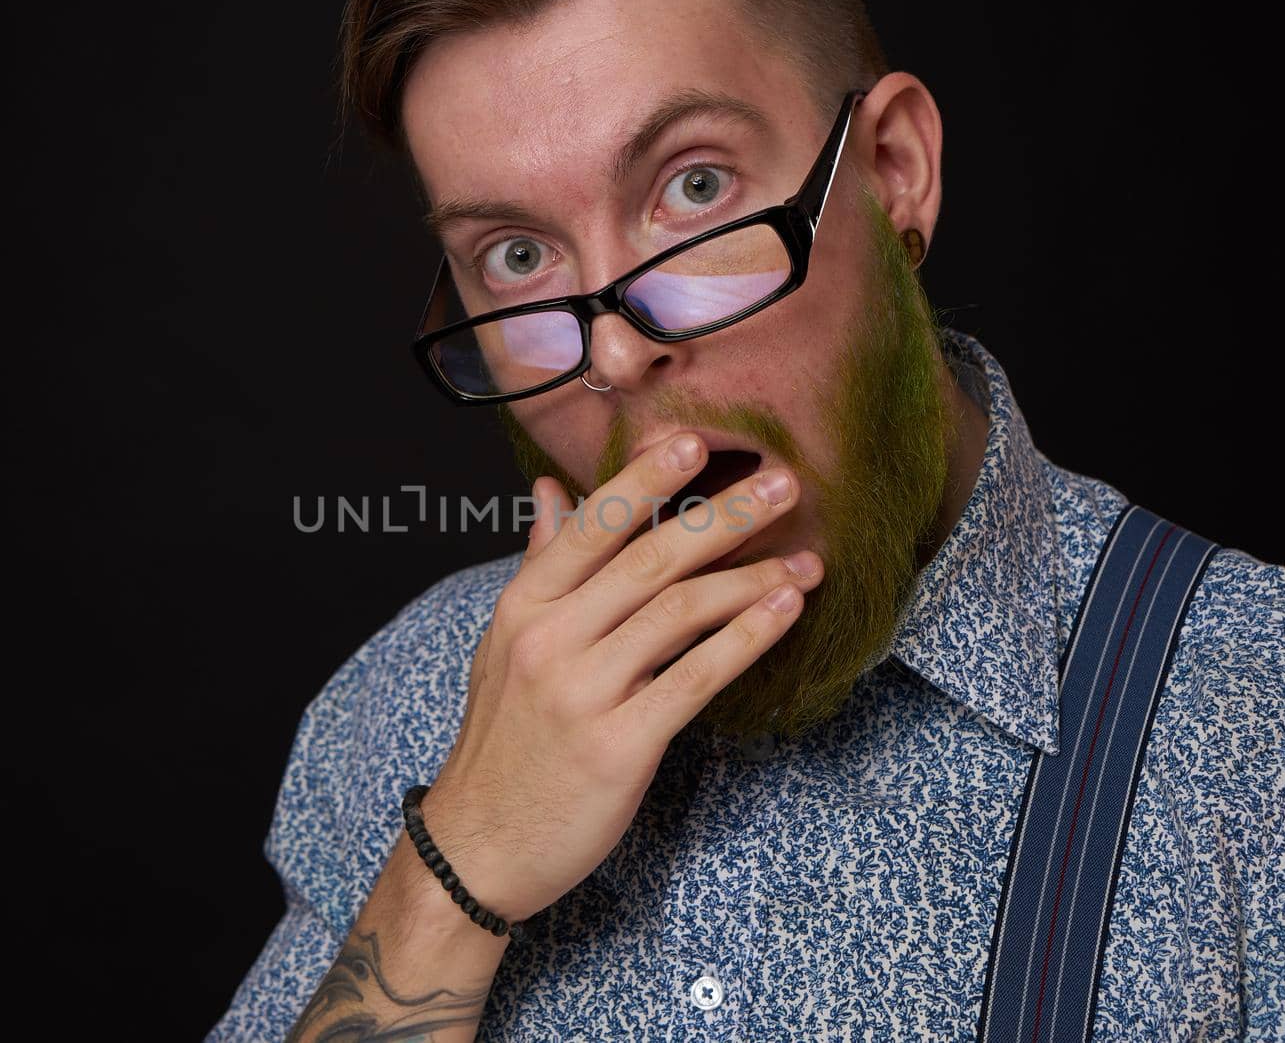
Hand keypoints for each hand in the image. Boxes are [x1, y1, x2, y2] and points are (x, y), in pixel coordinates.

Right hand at [418, 432, 821, 923]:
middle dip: (724, 515)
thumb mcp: (504, 645)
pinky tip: (782, 616)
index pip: (592, 526)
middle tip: (784, 484)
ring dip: (751, 579)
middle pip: (649, 559)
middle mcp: (551, 639)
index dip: (645, 479)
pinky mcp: (619, 745)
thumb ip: (539, 567)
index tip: (698, 442)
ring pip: (679, 613)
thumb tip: (550, 492)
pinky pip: (694, 679)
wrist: (479, 843)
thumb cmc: (502, 741)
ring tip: (805, 562)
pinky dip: (744, 641)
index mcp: (523, 607)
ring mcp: (583, 692)